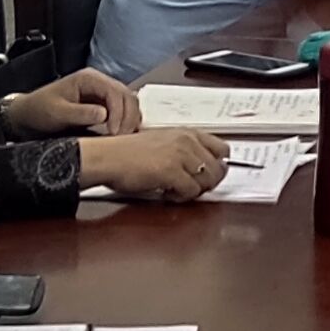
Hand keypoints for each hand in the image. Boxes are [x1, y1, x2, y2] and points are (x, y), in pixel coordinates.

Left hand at [4, 68, 131, 136]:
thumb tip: (104, 114)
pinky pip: (123, 110)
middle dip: (128, 117)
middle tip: (121, 138)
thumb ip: (80, 113)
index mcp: (88, 79)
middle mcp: (99, 83)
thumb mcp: (57, 113)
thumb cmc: (39, 111)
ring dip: (130, 119)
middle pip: (126, 96)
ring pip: (128, 102)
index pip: (114, 92)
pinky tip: (121, 134)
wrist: (28, 114)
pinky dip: (127, 121)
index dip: (118, 112)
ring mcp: (102, 93)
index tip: (114, 132)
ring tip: (122, 138)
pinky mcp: (103, 105)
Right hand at [82, 125, 230, 201]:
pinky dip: (181, 197)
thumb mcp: (162, 144)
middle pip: (218, 169)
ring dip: (194, 191)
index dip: (219, 166)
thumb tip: (203, 170)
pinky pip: (191, 192)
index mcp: (186, 133)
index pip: (222, 149)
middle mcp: (186, 141)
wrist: (107, 158)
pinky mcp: (171, 171)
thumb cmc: (127, 153)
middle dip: (207, 183)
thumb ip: (184, 152)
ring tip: (175, 189)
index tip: (210, 176)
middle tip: (190, 188)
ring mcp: (180, 155)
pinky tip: (166, 192)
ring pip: (207, 181)